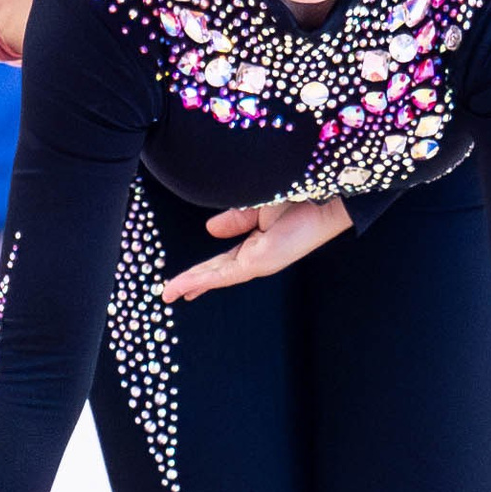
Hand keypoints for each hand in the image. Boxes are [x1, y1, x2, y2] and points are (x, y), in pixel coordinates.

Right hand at [160, 196, 351, 300]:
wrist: (321, 198)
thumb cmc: (297, 199)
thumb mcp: (255, 208)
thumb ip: (233, 220)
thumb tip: (209, 229)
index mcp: (256, 244)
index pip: (222, 261)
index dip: (201, 270)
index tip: (184, 281)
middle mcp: (256, 257)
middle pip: (217, 272)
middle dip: (192, 283)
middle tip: (169, 293)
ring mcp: (258, 262)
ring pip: (218, 276)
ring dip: (192, 284)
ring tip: (170, 293)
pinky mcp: (261, 262)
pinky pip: (226, 273)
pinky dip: (205, 280)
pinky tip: (188, 285)